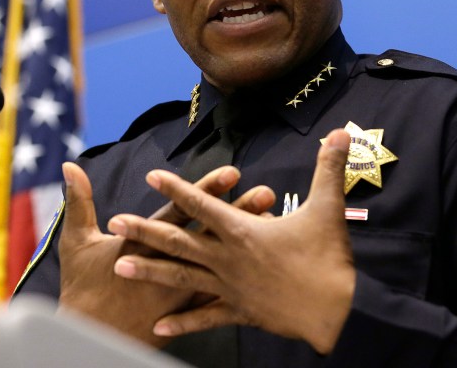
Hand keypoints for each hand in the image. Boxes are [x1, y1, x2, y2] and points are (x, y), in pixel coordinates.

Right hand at [57, 161, 273, 346]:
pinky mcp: (185, 311)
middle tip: (267, 194)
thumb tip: (69, 166)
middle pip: (210, 234)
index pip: (182, 210)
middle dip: (239, 213)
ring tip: (273, 226)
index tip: (232, 173)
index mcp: (145, 242)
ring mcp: (180, 289)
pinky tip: (264, 271)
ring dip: (246, 244)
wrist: (88, 337)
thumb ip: (79, 201)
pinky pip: (219, 297)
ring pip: (221, 263)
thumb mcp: (76, 241)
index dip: (206, 190)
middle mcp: (169, 264)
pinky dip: (241, 282)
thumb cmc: (82, 287)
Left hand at [108, 129, 355, 353]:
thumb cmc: (330, 260)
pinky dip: (182, 322)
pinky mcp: (239, 313)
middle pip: (178, 242)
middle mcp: (228, 259)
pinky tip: (158, 327)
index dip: (176, 188)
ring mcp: (230, 288)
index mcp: (243, 232)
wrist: (338, 314)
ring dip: (149, 271)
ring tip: (118, 266)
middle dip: (144, 230)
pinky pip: (204, 317)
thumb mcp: (329, 209)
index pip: (202, 204)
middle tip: (114, 222)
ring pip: (181, 278)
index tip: (151, 176)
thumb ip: (328, 168)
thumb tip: (342, 130)